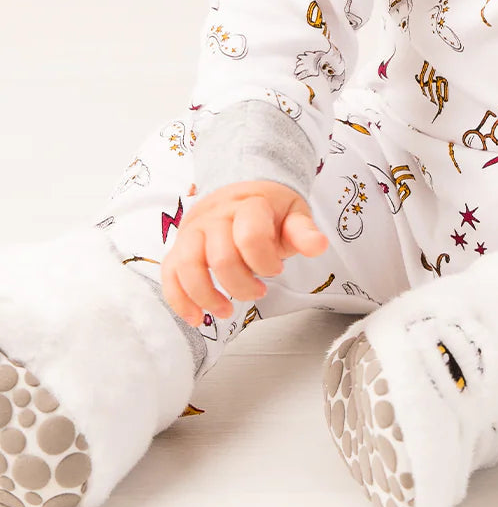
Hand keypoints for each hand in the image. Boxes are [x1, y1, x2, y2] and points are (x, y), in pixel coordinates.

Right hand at [162, 180, 328, 325]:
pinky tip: (196, 317)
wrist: (239, 189)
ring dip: (207, 296)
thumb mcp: (294, 213)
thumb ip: (303, 231)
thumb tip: (318, 246)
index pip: (251, 237)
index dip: (265, 262)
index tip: (276, 269)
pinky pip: (169, 274)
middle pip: (220, 257)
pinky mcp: (178, 247)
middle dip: (241, 284)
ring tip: (226, 311)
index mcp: (248, 205)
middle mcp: (215, 217)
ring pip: (187, 266)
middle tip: (259, 292)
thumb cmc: (269, 209)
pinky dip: (179, 300)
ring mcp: (193, 231)